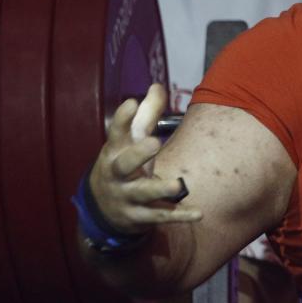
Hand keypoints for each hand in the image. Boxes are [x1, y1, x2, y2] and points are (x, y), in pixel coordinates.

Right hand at [88, 83, 201, 234]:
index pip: (115, 133)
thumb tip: (157, 85)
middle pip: (123, 164)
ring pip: (142, 193)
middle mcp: (118, 174)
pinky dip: (179, 216)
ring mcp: (127, 197)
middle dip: (137, 154)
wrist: (103, 210)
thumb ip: (146, 114)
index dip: (121, 118)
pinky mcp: (139, 216)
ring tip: (179, 185)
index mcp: (115, 152)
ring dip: (160, 189)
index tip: (131, 102)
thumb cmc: (123, 164)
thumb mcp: (130, 141)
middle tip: (154, 143)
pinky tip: (199, 214)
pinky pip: (160, 216)